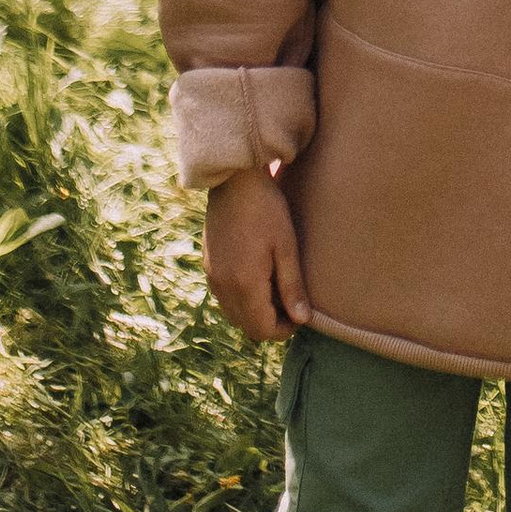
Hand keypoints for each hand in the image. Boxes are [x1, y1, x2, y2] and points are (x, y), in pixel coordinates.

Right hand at [204, 170, 319, 341]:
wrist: (234, 181)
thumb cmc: (266, 209)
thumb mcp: (286, 246)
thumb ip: (292, 286)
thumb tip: (302, 320)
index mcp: (243, 284)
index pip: (262, 330)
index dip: (284, 330)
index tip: (300, 314)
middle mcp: (223, 287)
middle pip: (247, 327)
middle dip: (270, 323)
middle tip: (290, 302)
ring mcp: (212, 277)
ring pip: (234, 314)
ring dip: (255, 312)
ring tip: (276, 288)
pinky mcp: (208, 266)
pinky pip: (225, 298)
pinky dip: (242, 299)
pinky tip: (258, 276)